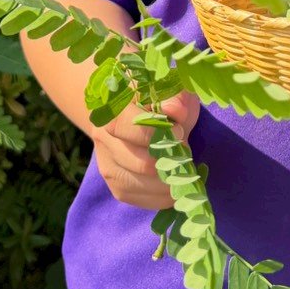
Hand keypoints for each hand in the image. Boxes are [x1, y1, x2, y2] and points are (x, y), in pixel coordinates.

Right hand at [92, 91, 199, 207]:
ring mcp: (107, 165)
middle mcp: (103, 139)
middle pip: (140, 163)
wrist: (131, 114)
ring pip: (141, 185)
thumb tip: (176, 111)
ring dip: (169, 182)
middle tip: (186, 154)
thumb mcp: (168, 89)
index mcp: (112, 109)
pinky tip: (175, 184)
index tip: (178, 132)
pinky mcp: (116, 187)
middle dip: (170, 162)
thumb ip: (174, 97)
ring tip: (184, 170)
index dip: (154, 133)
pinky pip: (142, 199)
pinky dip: (163, 196)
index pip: (124, 126)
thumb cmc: (156, 98)